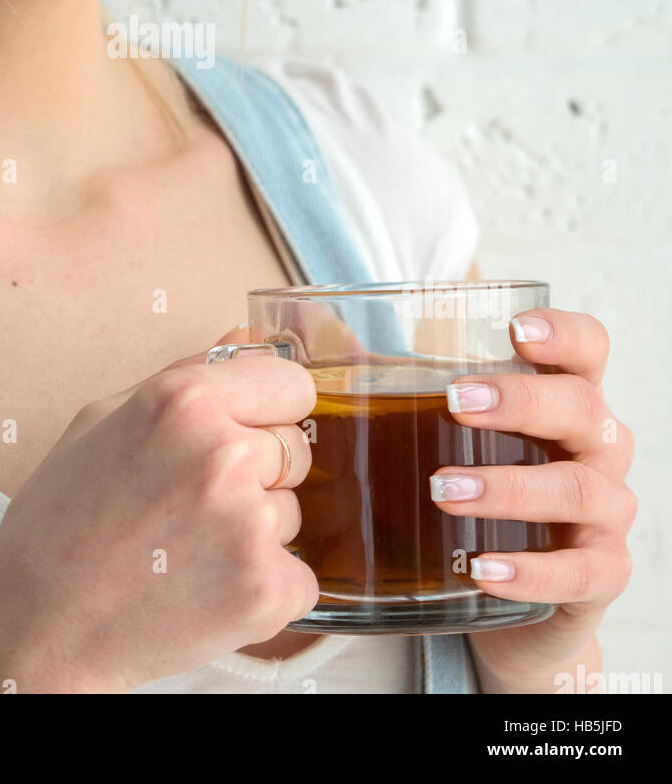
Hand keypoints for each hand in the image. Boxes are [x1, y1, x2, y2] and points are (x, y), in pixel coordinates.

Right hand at [0, 331, 319, 692]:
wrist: (38, 630)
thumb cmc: (60, 523)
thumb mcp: (102, 419)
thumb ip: (184, 372)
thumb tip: (247, 337)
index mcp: (185, 400)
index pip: (291, 382)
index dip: (268, 410)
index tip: (243, 433)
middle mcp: (222, 453)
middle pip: (296, 447)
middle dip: (259, 472)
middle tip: (192, 505)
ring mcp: (248, 524)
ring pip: (293, 512)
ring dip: (256, 532)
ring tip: (187, 551)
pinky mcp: (266, 590)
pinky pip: (300, 575)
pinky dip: (265, 588)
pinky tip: (205, 590)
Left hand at [429, 306, 636, 691]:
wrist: (514, 603)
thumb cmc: (481, 494)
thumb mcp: (452, 436)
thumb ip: (404, 387)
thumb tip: (327, 341)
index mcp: (566, 401)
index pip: (589, 349)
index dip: (564, 333)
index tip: (515, 330)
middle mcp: (597, 448)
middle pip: (583, 407)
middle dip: (520, 401)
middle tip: (455, 402)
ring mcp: (606, 512)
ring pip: (578, 488)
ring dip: (509, 487)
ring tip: (443, 489)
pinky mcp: (601, 575)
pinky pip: (581, 572)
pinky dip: (531, 571)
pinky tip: (482, 570)